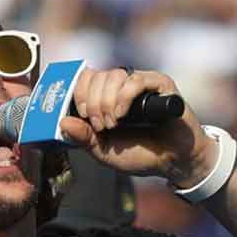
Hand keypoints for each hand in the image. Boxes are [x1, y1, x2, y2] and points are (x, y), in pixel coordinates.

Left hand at [60, 67, 214, 187]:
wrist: (172, 161)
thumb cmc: (140, 154)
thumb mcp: (104, 151)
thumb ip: (84, 139)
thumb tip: (63, 122)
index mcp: (106, 96)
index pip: (85, 78)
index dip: (79, 93)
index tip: (83, 115)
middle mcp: (122, 86)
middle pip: (97, 76)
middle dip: (93, 103)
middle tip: (101, 126)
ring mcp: (141, 83)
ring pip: (114, 75)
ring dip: (107, 101)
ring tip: (114, 123)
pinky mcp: (160, 85)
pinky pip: (136, 79)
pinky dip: (124, 97)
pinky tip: (123, 114)